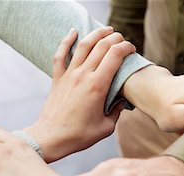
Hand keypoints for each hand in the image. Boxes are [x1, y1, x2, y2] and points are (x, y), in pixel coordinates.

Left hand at [25, 26, 135, 161]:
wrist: (52, 137)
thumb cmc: (79, 135)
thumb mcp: (106, 127)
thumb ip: (117, 112)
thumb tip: (121, 101)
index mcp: (98, 86)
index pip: (115, 55)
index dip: (126, 48)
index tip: (132, 50)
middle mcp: (84, 75)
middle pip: (102, 46)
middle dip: (115, 38)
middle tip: (122, 40)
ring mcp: (69, 75)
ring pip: (84, 45)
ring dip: (96, 34)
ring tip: (106, 30)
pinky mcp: (58, 78)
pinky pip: (61, 54)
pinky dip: (67, 40)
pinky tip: (73, 31)